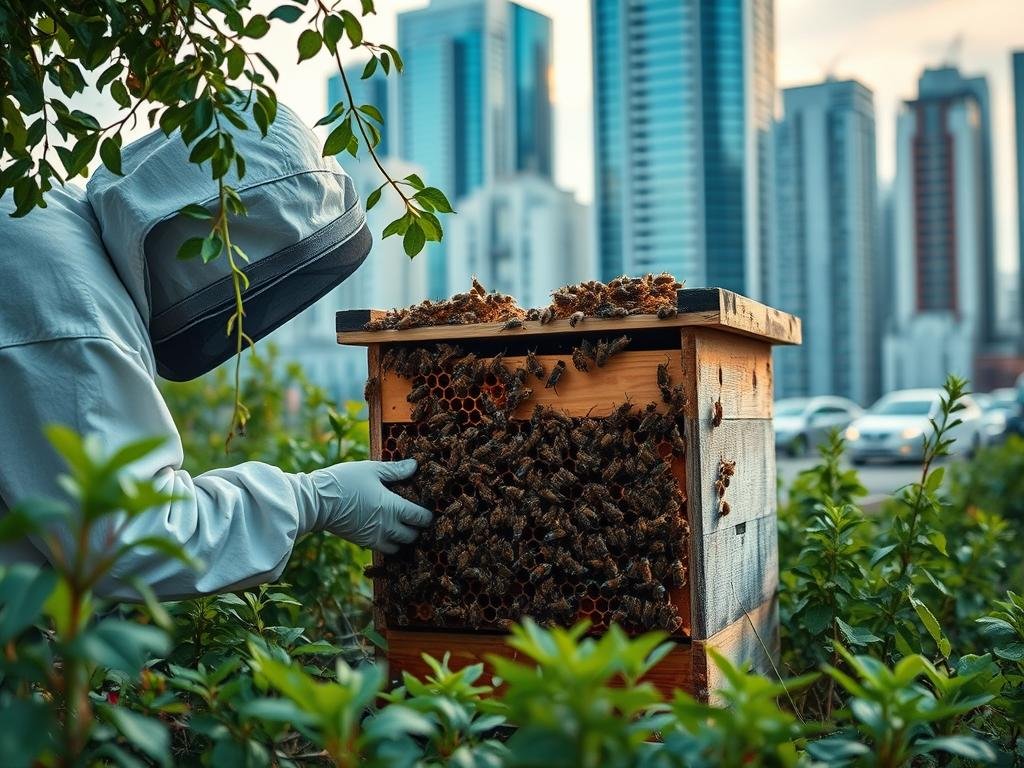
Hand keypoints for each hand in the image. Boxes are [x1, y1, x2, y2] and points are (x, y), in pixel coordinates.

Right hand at [310, 459, 431, 553]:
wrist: (315, 502)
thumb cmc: (344, 481)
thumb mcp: (371, 469)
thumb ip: (395, 470)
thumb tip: (414, 466)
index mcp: (393, 508)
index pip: (421, 518)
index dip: (428, 514)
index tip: (427, 508)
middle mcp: (387, 527)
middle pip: (413, 536)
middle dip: (417, 528)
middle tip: (414, 516)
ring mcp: (374, 538)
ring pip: (399, 547)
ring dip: (403, 539)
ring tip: (400, 525)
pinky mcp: (362, 543)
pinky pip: (382, 550)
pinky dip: (388, 544)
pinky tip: (384, 530)